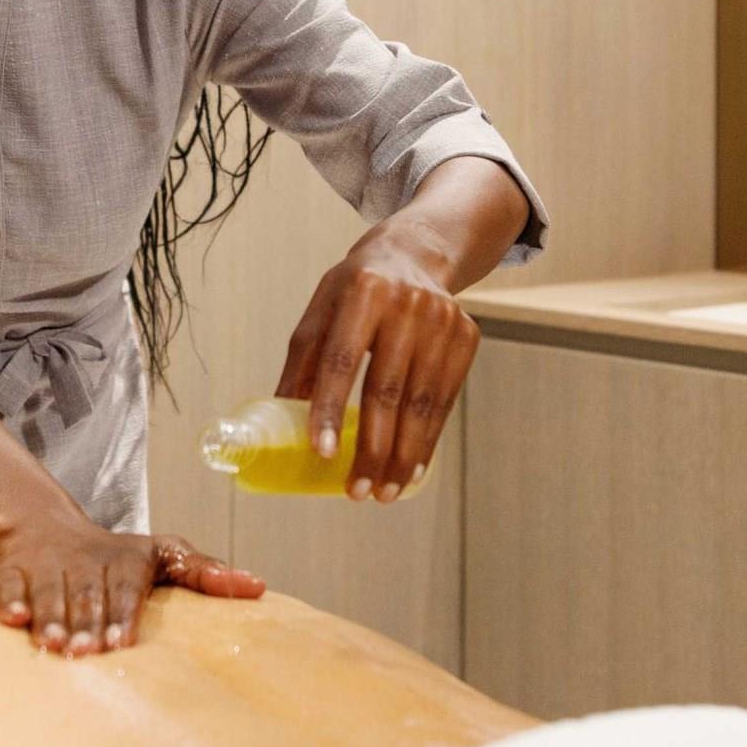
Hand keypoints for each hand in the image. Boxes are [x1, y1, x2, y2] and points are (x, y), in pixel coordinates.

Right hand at [0, 514, 264, 656]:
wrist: (48, 530)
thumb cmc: (118, 558)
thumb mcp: (165, 555)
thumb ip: (205, 574)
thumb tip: (259, 587)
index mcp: (125, 559)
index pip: (125, 586)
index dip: (122, 613)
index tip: (122, 641)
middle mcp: (83, 560)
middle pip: (86, 593)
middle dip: (86, 623)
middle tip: (86, 654)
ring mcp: (46, 565)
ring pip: (47, 590)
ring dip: (50, 618)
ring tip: (53, 647)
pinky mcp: (11, 572)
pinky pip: (3, 585)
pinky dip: (6, 601)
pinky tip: (12, 621)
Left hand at [276, 228, 478, 502]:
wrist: (417, 253)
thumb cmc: (356, 290)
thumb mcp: (321, 310)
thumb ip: (302, 362)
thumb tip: (280, 421)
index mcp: (361, 291)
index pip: (343, 359)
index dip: (332, 408)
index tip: (324, 453)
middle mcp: (407, 303)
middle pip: (387, 389)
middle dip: (372, 449)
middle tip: (357, 491)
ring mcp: (442, 320)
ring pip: (421, 403)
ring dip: (403, 456)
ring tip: (384, 493)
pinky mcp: (466, 337)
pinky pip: (445, 401)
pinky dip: (428, 441)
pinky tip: (412, 470)